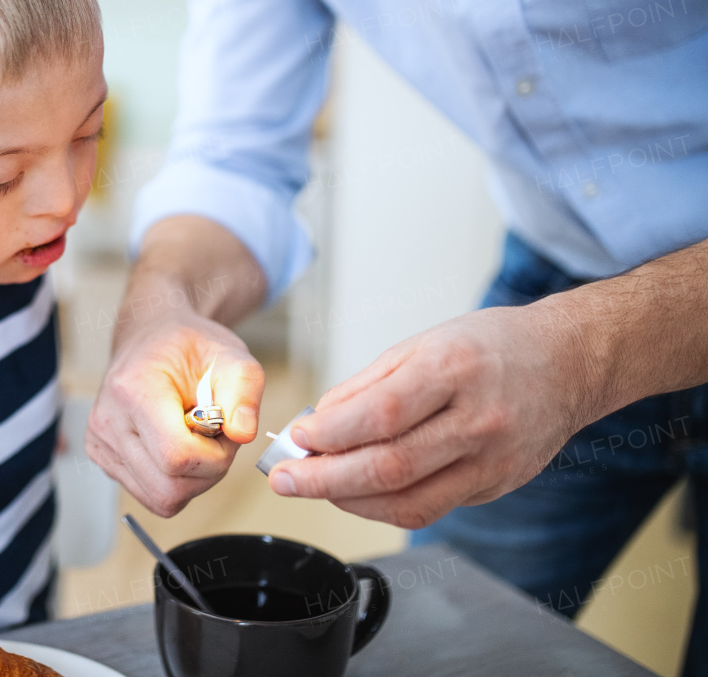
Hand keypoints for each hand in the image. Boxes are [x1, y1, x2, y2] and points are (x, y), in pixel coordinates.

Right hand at [86, 310, 265, 516]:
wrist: (152, 338)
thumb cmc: (188, 347)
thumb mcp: (230, 356)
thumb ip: (244, 392)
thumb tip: (243, 434)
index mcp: (134, 389)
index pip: (177, 456)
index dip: (214, 456)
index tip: (223, 430)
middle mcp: (108, 419)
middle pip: (168, 487)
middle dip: (206, 472)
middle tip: (214, 438)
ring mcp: (100, 442)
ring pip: (159, 497)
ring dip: (192, 480)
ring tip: (195, 440)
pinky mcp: (101, 456)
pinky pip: (148, 494)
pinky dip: (174, 481)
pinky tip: (176, 447)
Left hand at [268, 301, 593, 528]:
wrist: (569, 362)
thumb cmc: (491, 346)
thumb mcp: (422, 344)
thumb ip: (366, 386)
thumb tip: (317, 424)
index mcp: (454, 369)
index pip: (382, 414)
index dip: (332, 434)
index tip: (297, 437)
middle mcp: (478, 419)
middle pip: (390, 466)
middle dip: (326, 479)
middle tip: (286, 479)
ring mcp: (492, 460)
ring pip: (408, 501)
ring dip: (349, 501)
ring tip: (314, 488)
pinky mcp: (496, 486)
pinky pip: (429, 508)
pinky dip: (383, 506)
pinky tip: (355, 494)